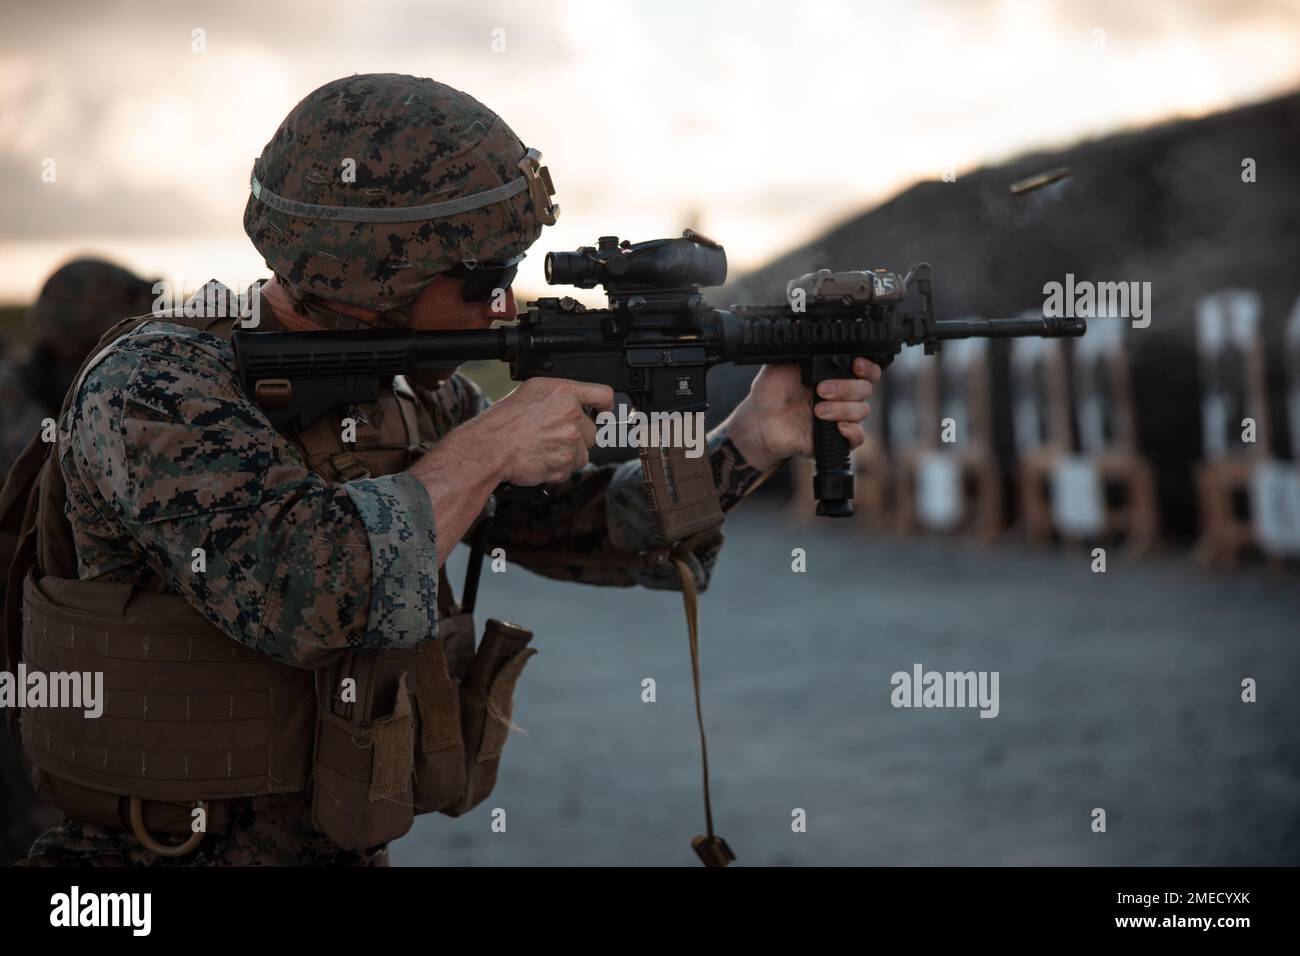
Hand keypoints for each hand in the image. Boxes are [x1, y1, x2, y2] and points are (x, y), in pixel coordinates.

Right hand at [477, 377, 614, 485]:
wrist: (491, 447)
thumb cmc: (505, 420)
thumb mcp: (533, 390)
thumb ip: (561, 394)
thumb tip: (577, 400)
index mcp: (566, 393)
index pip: (604, 395)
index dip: (606, 407)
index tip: (604, 414)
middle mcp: (572, 416)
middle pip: (593, 431)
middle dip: (578, 436)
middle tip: (553, 435)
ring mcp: (571, 442)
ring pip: (584, 453)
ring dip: (569, 454)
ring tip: (544, 447)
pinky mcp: (565, 465)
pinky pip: (571, 469)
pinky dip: (558, 467)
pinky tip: (541, 458)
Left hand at [724, 357, 881, 471]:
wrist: (759, 422)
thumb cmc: (770, 392)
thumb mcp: (784, 362)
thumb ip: (803, 348)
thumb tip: (813, 331)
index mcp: (833, 375)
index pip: (865, 369)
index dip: (867, 366)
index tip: (856, 365)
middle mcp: (841, 395)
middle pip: (865, 389)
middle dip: (846, 388)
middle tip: (821, 390)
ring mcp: (839, 416)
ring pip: (862, 411)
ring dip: (842, 409)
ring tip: (817, 410)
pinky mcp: (835, 438)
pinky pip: (858, 437)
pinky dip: (852, 431)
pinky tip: (838, 426)